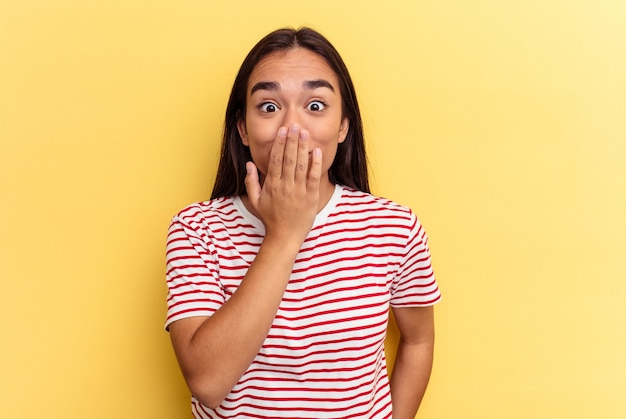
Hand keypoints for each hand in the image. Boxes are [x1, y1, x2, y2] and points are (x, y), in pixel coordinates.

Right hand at [245, 124, 322, 244]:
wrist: (284, 237)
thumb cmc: (270, 218)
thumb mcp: (255, 201)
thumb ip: (251, 182)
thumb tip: (249, 163)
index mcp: (272, 185)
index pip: (275, 159)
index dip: (279, 144)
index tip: (282, 131)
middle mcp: (285, 186)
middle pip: (288, 158)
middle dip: (292, 140)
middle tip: (295, 125)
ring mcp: (298, 191)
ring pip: (300, 165)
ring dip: (303, 147)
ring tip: (305, 133)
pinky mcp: (310, 197)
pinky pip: (313, 177)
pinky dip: (315, 164)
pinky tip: (316, 151)